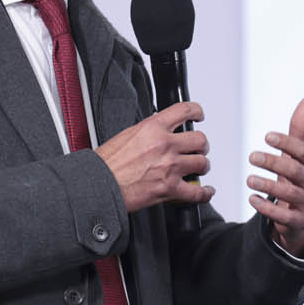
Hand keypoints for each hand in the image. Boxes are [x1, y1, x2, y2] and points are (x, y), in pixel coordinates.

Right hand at [97, 101, 214, 212]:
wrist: (99, 184)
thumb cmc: (107, 163)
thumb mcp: (127, 135)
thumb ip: (148, 131)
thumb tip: (159, 132)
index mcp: (153, 128)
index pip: (184, 111)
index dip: (196, 112)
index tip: (198, 115)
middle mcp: (165, 145)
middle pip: (199, 139)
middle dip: (201, 145)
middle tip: (198, 148)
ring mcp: (170, 167)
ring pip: (202, 163)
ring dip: (202, 166)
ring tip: (198, 168)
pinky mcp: (170, 189)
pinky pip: (197, 192)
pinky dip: (204, 193)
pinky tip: (204, 191)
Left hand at [248, 96, 303, 254]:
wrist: (302, 217)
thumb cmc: (296, 179)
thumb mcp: (297, 156)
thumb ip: (300, 129)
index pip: (302, 150)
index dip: (286, 142)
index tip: (267, 136)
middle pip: (294, 171)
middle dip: (273, 162)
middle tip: (252, 156)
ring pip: (288, 193)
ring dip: (267, 185)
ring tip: (249, 179)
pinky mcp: (299, 221)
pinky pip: (283, 216)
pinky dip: (267, 208)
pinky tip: (252, 199)